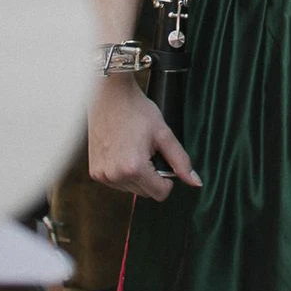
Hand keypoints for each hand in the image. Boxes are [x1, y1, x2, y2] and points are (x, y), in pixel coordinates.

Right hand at [90, 75, 199, 198]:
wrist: (110, 96)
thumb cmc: (136, 111)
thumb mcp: (164, 134)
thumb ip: (180, 161)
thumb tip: (196, 182)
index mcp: (133, 168)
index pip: (160, 194)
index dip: (168, 179)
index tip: (162, 160)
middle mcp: (114, 176)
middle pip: (146, 193)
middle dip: (152, 176)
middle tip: (148, 150)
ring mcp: (102, 175)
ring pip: (131, 189)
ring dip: (138, 176)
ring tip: (134, 149)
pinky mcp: (94, 172)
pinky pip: (117, 183)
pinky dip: (123, 173)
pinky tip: (123, 152)